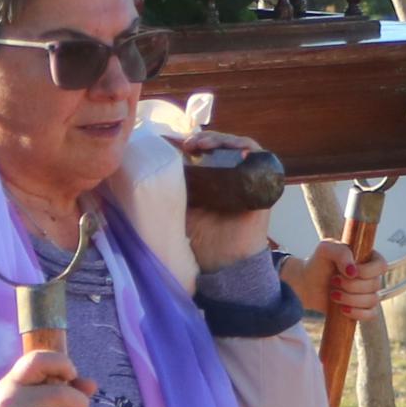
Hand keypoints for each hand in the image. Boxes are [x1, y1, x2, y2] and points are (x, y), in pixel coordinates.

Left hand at [178, 130, 278, 269]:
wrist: (226, 267)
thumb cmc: (202, 243)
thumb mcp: (178, 213)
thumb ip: (167, 196)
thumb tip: (143, 175)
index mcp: (208, 181)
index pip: (203, 151)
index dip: (190, 142)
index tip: (172, 142)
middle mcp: (228, 177)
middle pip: (220, 146)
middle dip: (205, 139)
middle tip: (189, 143)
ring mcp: (246, 179)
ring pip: (239, 147)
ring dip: (223, 141)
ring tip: (205, 144)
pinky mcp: (262, 186)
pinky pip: (260, 160)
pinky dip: (249, 150)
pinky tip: (238, 149)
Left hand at [289, 240, 382, 327]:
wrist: (308, 283)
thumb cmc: (319, 262)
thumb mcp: (326, 249)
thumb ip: (341, 252)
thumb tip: (353, 271)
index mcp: (368, 258)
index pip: (381, 266)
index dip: (367, 271)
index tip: (348, 272)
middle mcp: (372, 276)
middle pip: (375, 284)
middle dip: (352, 285)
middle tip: (333, 281)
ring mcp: (369, 293)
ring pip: (372, 300)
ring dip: (351, 299)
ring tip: (333, 294)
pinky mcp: (363, 309)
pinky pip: (371, 314)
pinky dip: (358, 313)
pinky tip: (343, 309)